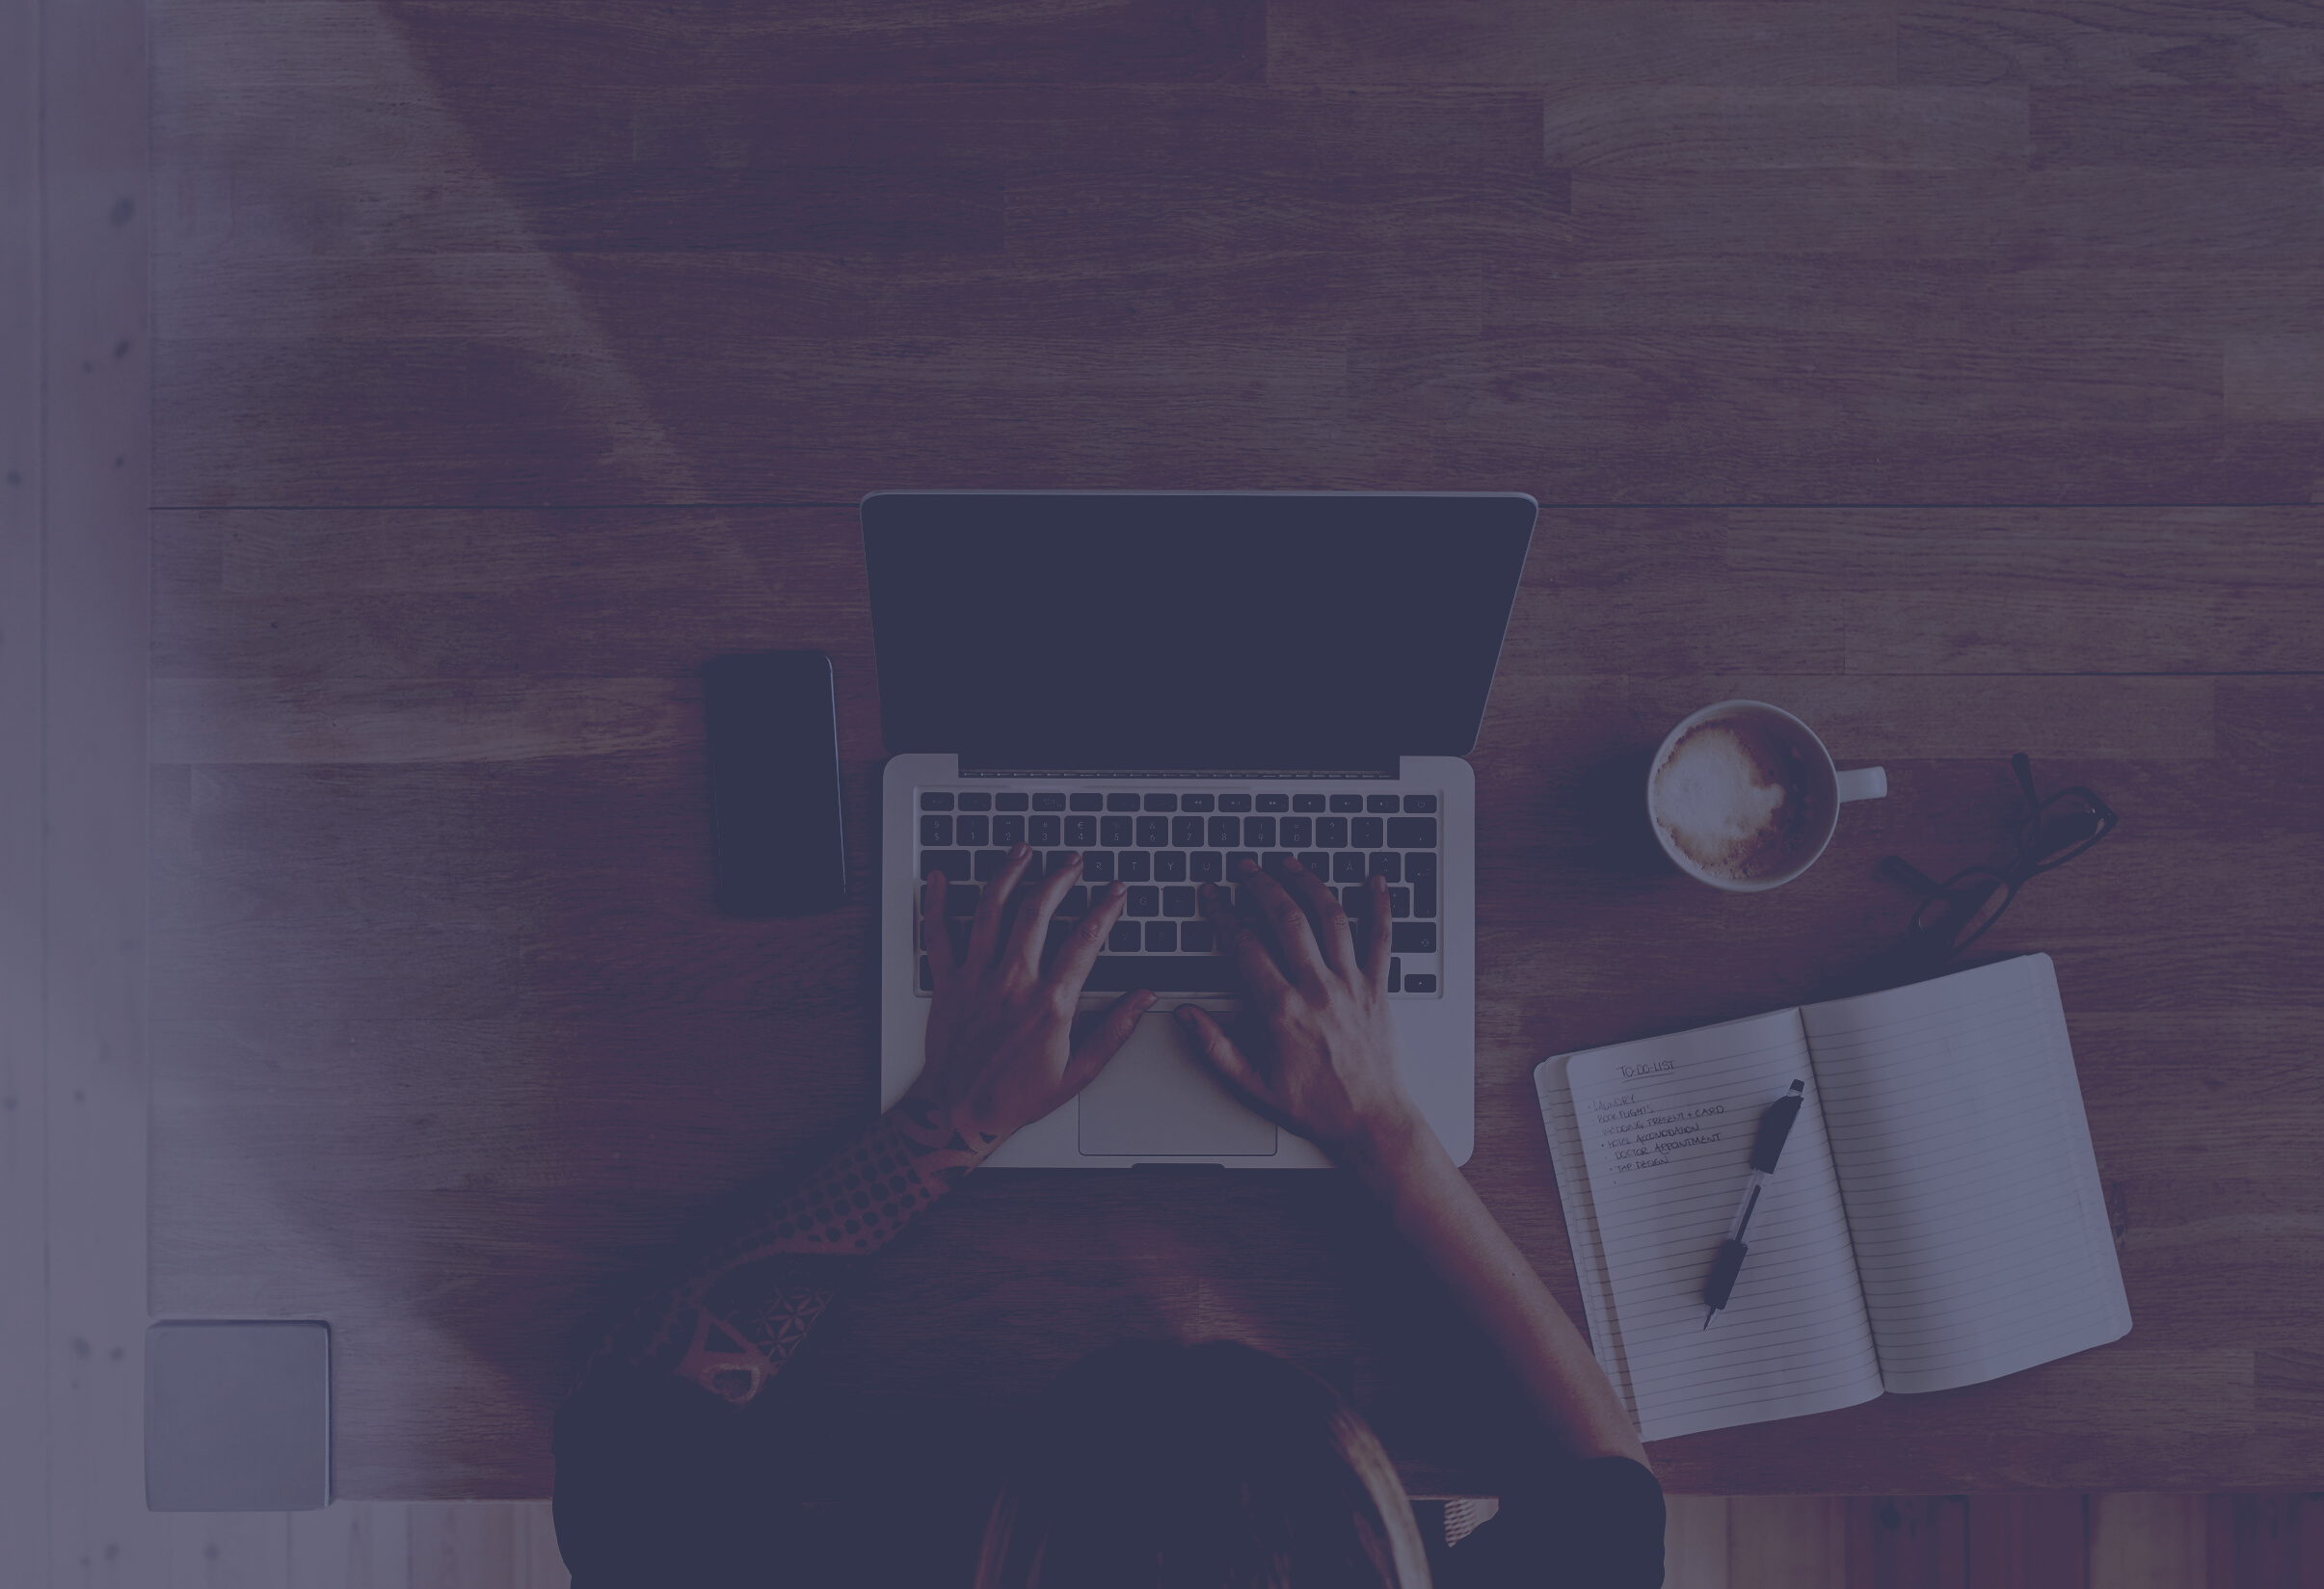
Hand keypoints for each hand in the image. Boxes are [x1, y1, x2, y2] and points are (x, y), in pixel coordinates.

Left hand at [914, 845, 1153, 1141]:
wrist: (960, 1114)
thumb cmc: (1017, 1097)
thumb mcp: (1078, 1073)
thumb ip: (1114, 1031)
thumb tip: (1144, 998)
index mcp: (1050, 1004)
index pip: (1085, 941)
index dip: (1106, 910)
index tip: (1117, 892)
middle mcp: (1012, 982)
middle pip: (1037, 912)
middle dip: (1060, 878)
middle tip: (1073, 861)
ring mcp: (977, 978)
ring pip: (991, 910)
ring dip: (1008, 874)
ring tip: (1024, 851)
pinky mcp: (948, 983)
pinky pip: (937, 934)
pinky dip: (935, 903)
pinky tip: (938, 877)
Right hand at [1173, 858, 1418, 1158]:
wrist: (1371, 1120)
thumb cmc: (1316, 1106)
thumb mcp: (1253, 1085)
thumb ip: (1215, 1048)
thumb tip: (1186, 1017)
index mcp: (1281, 1010)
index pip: (1244, 945)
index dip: (1222, 914)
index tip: (1210, 897)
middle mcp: (1317, 989)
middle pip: (1286, 919)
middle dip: (1261, 886)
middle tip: (1246, 868)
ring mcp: (1351, 984)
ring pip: (1330, 918)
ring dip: (1308, 884)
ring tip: (1289, 863)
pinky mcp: (1378, 988)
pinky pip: (1381, 938)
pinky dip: (1380, 906)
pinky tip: (1375, 881)